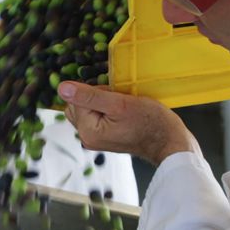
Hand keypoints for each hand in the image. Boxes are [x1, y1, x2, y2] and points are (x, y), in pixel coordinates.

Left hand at [58, 81, 198, 164]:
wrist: (167, 140)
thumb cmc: (149, 121)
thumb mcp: (119, 104)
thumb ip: (89, 96)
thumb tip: (62, 88)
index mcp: (87, 131)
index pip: (76, 99)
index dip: (96, 92)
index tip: (115, 97)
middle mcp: (86, 137)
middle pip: (77, 105)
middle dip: (95, 97)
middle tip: (118, 102)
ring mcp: (94, 138)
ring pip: (87, 108)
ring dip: (101, 101)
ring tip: (121, 107)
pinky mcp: (103, 136)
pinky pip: (96, 115)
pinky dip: (106, 108)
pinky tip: (122, 113)